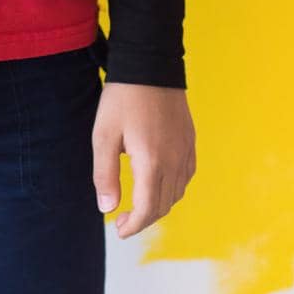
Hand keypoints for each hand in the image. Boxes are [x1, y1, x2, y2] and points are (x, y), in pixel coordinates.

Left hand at [91, 82, 195, 238]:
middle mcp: (174, 161)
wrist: (150, 64)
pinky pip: (186, 176)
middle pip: (164, 205)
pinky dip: (173, 189)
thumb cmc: (123, 98)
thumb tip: (107, 208)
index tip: (119, 230)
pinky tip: (158, 183)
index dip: (134, 226)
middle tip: (123, 221)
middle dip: (144, 219)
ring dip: (159, 205)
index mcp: (152, 162)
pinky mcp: (190, 140)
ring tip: (138, 205)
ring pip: (177, 193)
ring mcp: (186, 150)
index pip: (147, 209)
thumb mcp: (104, 134)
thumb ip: (105, 174)